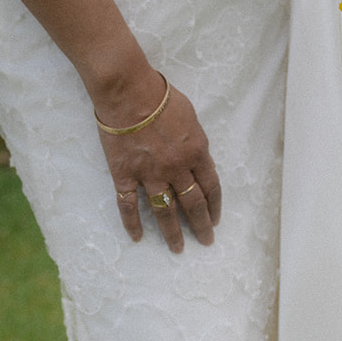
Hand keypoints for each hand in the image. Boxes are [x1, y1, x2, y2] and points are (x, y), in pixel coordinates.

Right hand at [96, 77, 221, 253]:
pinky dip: (132, 223)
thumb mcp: (190, 116)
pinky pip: (129, 205)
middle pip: (193, 204)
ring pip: (165, 211)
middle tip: (205, 241)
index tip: (216, 219)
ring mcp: (150, 174)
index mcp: (196, 152)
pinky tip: (138, 238)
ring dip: (172, 233)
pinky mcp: (125, 175)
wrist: (128, 91)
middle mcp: (176, 168)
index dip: (215, 205)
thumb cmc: (161, 96)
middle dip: (201, 226)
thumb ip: (194, 141)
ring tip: (177, 249)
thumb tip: (195, 156)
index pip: (211, 186)